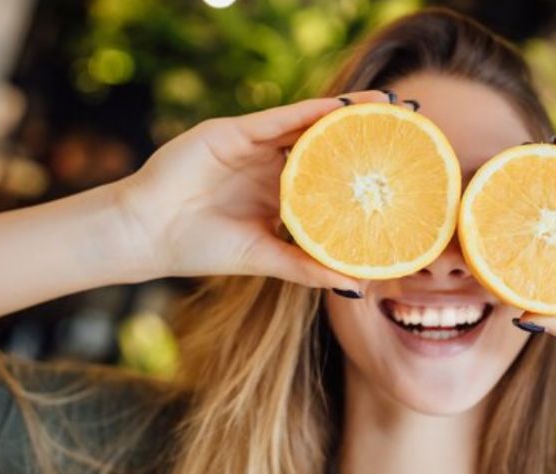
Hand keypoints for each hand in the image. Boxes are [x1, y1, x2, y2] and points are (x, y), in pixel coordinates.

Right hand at [112, 90, 392, 288]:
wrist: (147, 234)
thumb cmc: (200, 248)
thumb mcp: (264, 257)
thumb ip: (306, 268)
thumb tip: (354, 287)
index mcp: (279, 193)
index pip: (330, 174)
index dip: (363, 169)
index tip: (403, 168)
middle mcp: (272, 165)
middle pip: (327, 143)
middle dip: (364, 134)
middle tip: (408, 127)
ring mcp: (254, 146)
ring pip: (309, 122)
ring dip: (346, 113)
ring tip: (386, 105)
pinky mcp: (234, 132)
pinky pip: (280, 118)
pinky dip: (311, 112)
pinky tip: (342, 106)